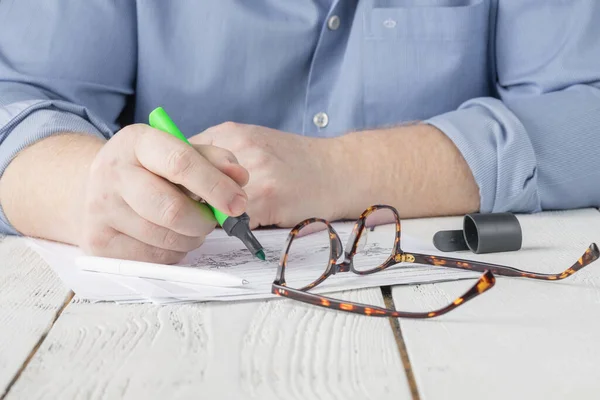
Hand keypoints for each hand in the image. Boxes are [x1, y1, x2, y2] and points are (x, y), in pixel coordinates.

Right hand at [80, 124, 248, 262]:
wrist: (96, 187)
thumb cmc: (149, 169)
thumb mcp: (178, 150)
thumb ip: (214, 160)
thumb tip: (240, 177)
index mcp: (137, 142)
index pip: (180, 163)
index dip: (215, 186)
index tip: (238, 203)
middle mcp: (112, 173)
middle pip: (171, 209)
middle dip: (204, 221)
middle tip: (212, 220)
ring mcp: (101, 210)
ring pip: (166, 239)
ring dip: (191, 238)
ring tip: (190, 226)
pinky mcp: (99, 242)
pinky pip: (153, 259)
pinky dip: (174, 252)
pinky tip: (170, 237)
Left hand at [190, 122, 344, 227]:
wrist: (341, 170)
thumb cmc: (298, 162)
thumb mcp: (255, 143)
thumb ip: (221, 155)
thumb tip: (184, 180)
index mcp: (230, 133)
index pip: (181, 157)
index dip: (176, 181)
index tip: (178, 195)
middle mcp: (237, 148)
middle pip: (188, 180)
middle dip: (189, 201)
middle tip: (196, 213)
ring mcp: (252, 173)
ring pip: (208, 204)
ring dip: (211, 217)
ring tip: (226, 221)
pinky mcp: (267, 198)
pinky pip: (233, 221)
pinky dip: (234, 229)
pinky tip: (247, 226)